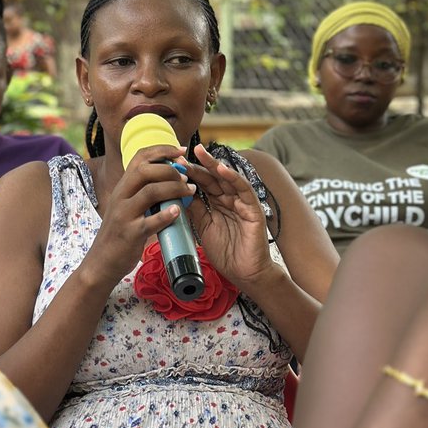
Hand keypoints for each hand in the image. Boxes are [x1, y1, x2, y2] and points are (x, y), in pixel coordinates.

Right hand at [83, 145, 196, 288]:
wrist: (100, 262)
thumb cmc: (119, 233)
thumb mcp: (126, 206)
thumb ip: (143, 192)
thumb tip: (171, 177)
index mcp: (122, 187)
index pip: (139, 158)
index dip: (162, 150)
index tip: (182, 150)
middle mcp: (120, 196)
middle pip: (144, 170)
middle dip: (170, 169)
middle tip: (187, 176)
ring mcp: (124, 215)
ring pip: (150, 192)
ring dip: (174, 188)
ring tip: (189, 191)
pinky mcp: (130, 234)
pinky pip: (149, 222)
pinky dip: (166, 215)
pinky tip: (178, 212)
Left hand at [184, 144, 275, 290]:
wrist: (244, 274)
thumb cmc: (226, 253)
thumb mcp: (204, 228)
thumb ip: (195, 210)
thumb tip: (178, 193)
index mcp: (218, 204)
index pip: (203, 184)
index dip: (189, 174)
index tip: (174, 164)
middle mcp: (230, 200)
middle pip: (213, 177)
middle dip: (199, 164)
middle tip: (183, 153)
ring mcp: (242, 203)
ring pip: (228, 179)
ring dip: (214, 165)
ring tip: (200, 153)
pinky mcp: (253, 209)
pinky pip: (244, 190)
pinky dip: (233, 179)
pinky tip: (222, 170)